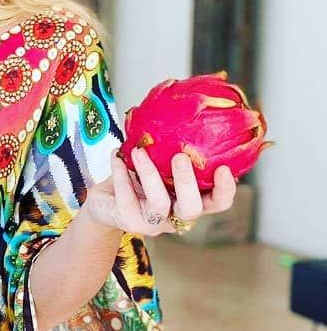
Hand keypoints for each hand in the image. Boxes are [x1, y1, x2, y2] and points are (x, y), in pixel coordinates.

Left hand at [84, 147, 236, 235]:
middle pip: (192, 208)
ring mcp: (153, 223)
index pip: (218, 203)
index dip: (225, 190)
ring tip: (139, 150)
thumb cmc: (137, 177)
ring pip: (159, 203)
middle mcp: (176, 215)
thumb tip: (181, 107)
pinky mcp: (129, 221)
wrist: (105, 201)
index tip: (224, 167)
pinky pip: (127, 198)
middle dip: (188, 182)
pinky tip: (117, 155)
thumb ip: (171, 147)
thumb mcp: (158, 161)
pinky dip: (121, 174)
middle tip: (180, 156)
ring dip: (150, 174)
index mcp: (191, 200)